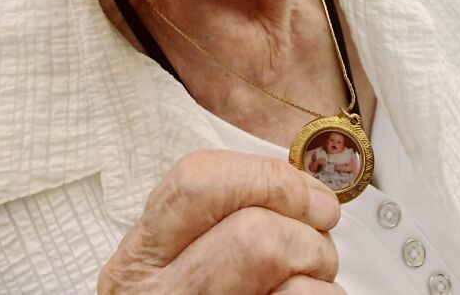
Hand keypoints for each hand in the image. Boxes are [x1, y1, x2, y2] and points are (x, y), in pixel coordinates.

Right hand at [97, 149, 345, 293]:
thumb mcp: (183, 260)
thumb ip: (224, 216)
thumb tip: (305, 190)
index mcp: (141, 259)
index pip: (196, 183)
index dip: (266, 178)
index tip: (306, 194)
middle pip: (253, 233)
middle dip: (305, 234)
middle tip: (314, 246)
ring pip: (286, 279)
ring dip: (319, 271)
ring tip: (309, 281)